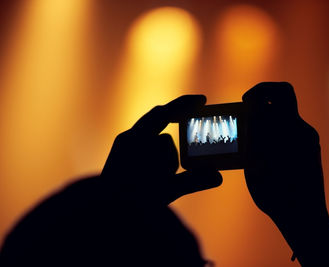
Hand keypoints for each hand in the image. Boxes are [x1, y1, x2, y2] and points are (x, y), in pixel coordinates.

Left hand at [101, 95, 221, 205]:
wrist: (101, 216)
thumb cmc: (130, 201)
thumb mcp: (166, 190)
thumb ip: (193, 181)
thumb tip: (217, 176)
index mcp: (136, 139)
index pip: (165, 113)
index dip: (185, 105)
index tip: (203, 100)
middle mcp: (128, 140)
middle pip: (159, 124)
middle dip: (176, 127)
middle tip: (193, 127)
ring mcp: (123, 150)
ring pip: (154, 142)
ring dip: (165, 153)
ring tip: (165, 176)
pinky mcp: (121, 160)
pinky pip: (145, 150)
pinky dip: (157, 158)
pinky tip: (157, 176)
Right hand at [242, 82, 328, 226]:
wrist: (304, 214)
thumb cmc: (275, 194)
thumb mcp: (255, 163)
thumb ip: (253, 137)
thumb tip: (250, 117)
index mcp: (285, 131)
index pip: (271, 96)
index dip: (256, 94)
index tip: (245, 103)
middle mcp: (300, 128)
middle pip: (285, 93)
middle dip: (265, 93)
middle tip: (250, 103)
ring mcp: (308, 136)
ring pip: (287, 111)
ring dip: (270, 112)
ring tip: (255, 129)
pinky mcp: (311, 145)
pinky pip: (292, 126)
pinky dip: (277, 127)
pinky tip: (266, 144)